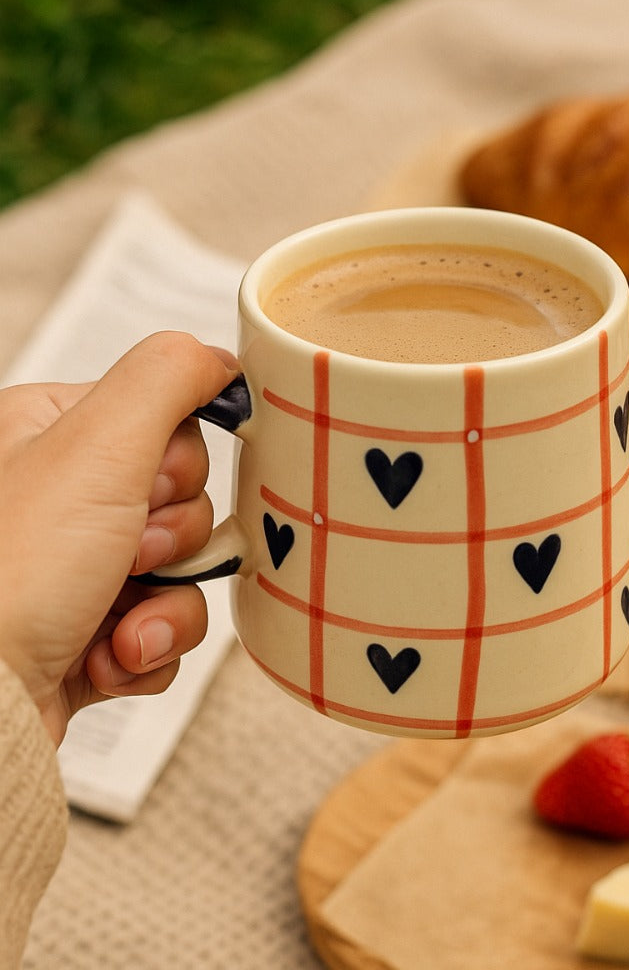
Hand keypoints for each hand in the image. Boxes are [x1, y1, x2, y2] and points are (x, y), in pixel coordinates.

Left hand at [0, 332, 237, 745]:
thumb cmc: (12, 577)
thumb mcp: (98, 445)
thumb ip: (167, 378)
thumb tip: (217, 358)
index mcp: (47, 433)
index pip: (167, 422)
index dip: (177, 466)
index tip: (145, 490)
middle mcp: (55, 497)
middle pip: (183, 500)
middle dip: (172, 543)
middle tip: (127, 557)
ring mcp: (68, 571)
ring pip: (179, 572)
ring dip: (164, 607)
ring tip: (118, 629)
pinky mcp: (79, 636)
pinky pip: (161, 630)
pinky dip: (148, 652)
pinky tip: (107, 661)